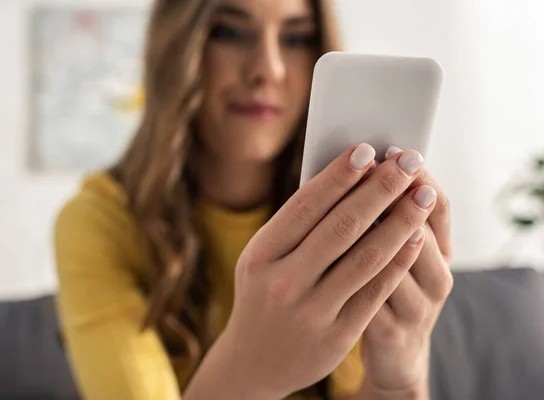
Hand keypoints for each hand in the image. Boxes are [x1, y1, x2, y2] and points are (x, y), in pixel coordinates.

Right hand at [185, 144, 435, 399]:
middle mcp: (283, 281)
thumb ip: (294, 226)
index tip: (368, 150)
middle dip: (380, 188)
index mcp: (260, 254)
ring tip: (422, 194)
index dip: (339, 175)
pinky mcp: (336, 336)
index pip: (306, 205)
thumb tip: (343, 178)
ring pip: (366, 257)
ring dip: (400, 221)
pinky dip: (398, 261)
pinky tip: (416, 237)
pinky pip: (375, 291)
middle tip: (408, 160)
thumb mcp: (262, 259)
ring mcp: (311, 311)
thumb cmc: (262, 296)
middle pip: (341, 225)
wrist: (253, 361)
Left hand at [359, 146, 453, 397]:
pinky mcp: (392, 332)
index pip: (440, 205)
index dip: (418, 174)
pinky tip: (329, 245)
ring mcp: (420, 307)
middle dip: (390, 189)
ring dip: (370, 224)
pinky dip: (350, 264)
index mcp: (443, 252)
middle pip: (420, 225)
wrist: (395, 354)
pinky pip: (370, 292)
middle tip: (366, 161)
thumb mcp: (394, 254)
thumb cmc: (389, 292)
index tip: (390, 146)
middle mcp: (439, 277)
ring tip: (345, 194)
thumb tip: (355, 166)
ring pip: (395, 257)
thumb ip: (382, 219)